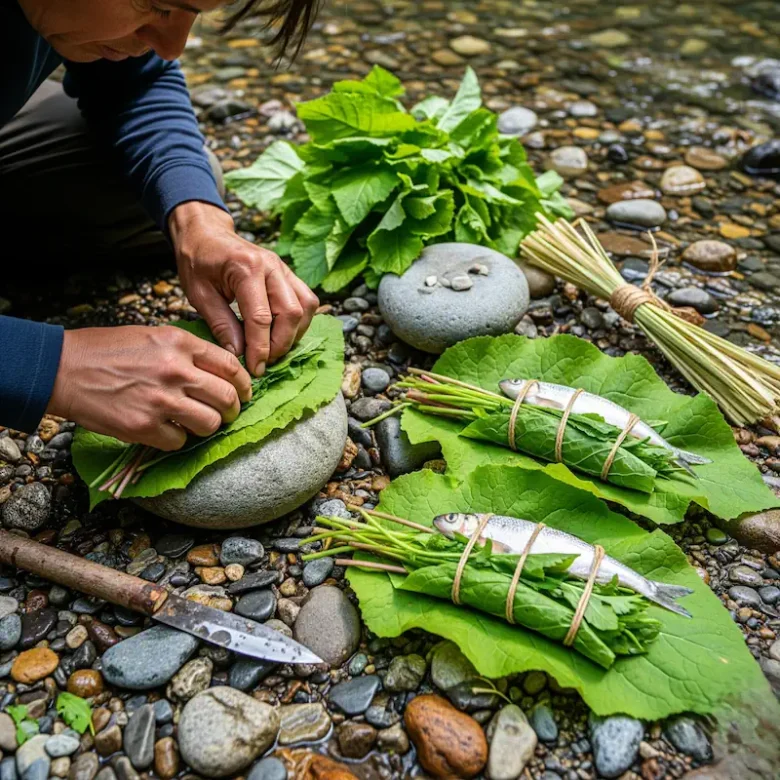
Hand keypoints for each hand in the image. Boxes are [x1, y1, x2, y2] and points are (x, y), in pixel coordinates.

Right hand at [47, 326, 251, 449]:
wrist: (63, 369)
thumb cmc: (107, 350)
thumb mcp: (153, 336)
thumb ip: (188, 351)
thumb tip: (221, 371)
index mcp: (180, 344)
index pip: (231, 367)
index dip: (244, 383)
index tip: (244, 392)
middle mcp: (175, 370)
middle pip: (228, 398)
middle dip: (232, 410)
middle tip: (226, 413)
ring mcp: (161, 400)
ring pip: (210, 423)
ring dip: (206, 426)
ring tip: (194, 423)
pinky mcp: (144, 426)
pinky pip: (179, 441)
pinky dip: (175, 439)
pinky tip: (165, 429)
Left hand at [170, 202, 319, 375]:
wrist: (206, 234)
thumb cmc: (198, 262)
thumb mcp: (199, 295)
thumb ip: (221, 324)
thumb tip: (239, 353)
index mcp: (245, 269)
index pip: (261, 318)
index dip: (260, 348)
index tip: (255, 368)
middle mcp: (272, 266)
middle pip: (291, 313)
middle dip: (280, 344)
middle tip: (264, 362)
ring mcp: (284, 268)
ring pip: (305, 308)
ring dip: (294, 334)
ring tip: (273, 349)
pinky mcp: (289, 274)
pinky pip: (306, 300)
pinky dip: (300, 321)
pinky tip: (283, 333)